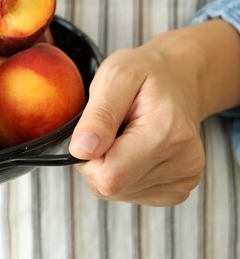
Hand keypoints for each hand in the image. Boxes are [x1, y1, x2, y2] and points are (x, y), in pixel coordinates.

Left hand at [69, 19, 239, 205]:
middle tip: (107, 129)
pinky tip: (133, 148)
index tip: (92, 131)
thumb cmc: (144, 73)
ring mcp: (184, 179)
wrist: (177, 78)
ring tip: (123, 135)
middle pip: (112, 187)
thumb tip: (81, 151)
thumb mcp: (115, 76)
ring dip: (109, 166)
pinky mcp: (178, 189)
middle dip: (95, 162)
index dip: (87, 158)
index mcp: (168, 133)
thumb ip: (98, 115)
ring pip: (118, 193)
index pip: (109, 176)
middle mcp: (184, 162)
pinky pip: (130, 194)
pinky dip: (122, 173)